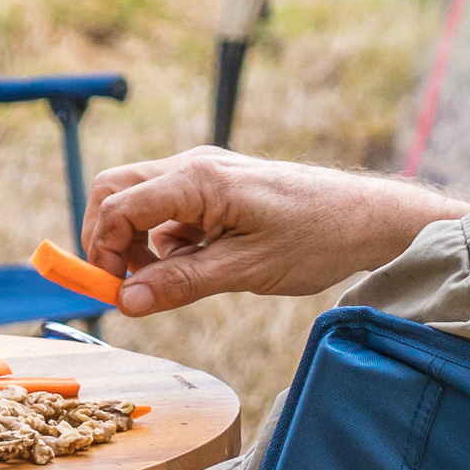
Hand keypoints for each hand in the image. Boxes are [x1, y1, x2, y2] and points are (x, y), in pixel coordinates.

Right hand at [81, 147, 469, 315]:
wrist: (367, 219)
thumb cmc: (314, 238)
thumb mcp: (244, 270)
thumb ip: (180, 283)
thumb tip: (125, 303)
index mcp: (197, 180)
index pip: (119, 206)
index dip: (102, 252)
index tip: (110, 294)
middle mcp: (194, 166)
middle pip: (116, 190)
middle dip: (106, 238)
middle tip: (119, 285)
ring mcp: (205, 173)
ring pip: (139, 198)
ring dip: (135, 241)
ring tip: (162, 282)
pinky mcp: (217, 188)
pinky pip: (169, 209)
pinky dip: (163, 239)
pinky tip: (193, 266)